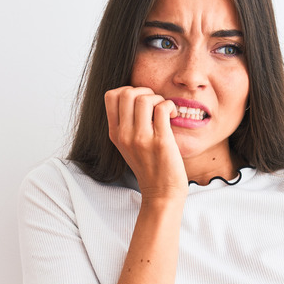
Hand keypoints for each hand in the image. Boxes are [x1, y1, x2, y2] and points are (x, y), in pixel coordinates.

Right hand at [105, 86, 187, 200]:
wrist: (161, 193)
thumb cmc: (149, 167)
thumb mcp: (128, 146)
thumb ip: (127, 124)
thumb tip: (137, 96)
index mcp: (115, 134)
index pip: (110, 96)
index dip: (128, 90)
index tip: (141, 101)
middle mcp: (125, 135)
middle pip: (127, 93)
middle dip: (144, 91)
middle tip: (155, 103)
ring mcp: (141, 139)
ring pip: (145, 98)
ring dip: (158, 98)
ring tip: (165, 110)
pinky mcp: (160, 142)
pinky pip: (163, 108)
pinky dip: (170, 106)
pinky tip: (173, 116)